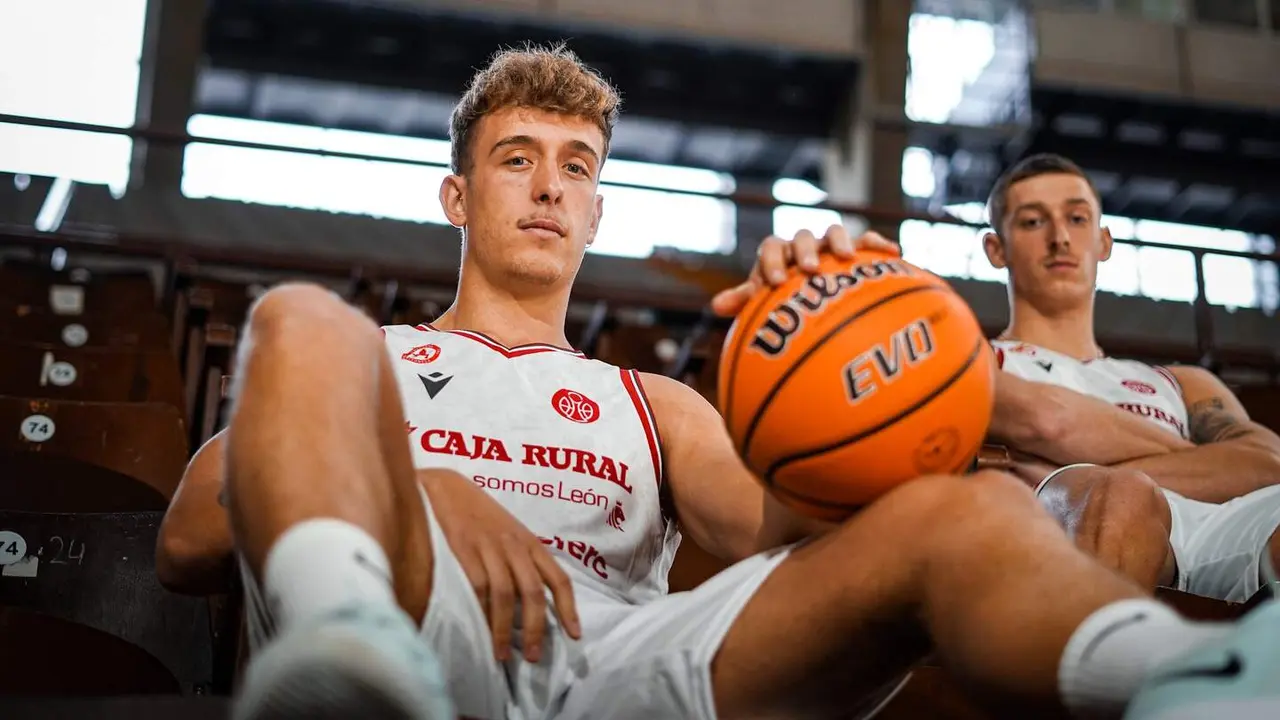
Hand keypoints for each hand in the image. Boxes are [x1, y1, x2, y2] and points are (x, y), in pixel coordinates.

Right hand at [418, 469, 580, 662]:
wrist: (447, 487)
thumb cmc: (480, 514)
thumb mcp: (509, 533)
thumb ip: (521, 561)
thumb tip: (529, 601)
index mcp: (530, 543)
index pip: (558, 578)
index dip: (569, 608)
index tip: (575, 635)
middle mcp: (515, 545)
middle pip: (533, 592)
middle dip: (536, 628)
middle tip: (533, 657)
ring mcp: (490, 547)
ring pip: (505, 594)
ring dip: (504, 629)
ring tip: (502, 654)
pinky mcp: (464, 548)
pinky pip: (477, 585)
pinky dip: (481, 611)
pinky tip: (479, 629)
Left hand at [710, 224, 900, 317]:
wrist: (818, 298)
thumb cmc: (786, 301)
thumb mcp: (766, 303)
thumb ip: (745, 301)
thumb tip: (716, 306)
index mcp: (779, 255)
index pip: (771, 248)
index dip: (772, 262)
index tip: (774, 283)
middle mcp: (804, 245)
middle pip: (802, 236)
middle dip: (805, 250)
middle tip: (810, 270)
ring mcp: (830, 245)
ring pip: (834, 232)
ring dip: (841, 241)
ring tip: (847, 258)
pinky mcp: (858, 251)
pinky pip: (869, 242)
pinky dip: (879, 243)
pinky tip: (894, 253)